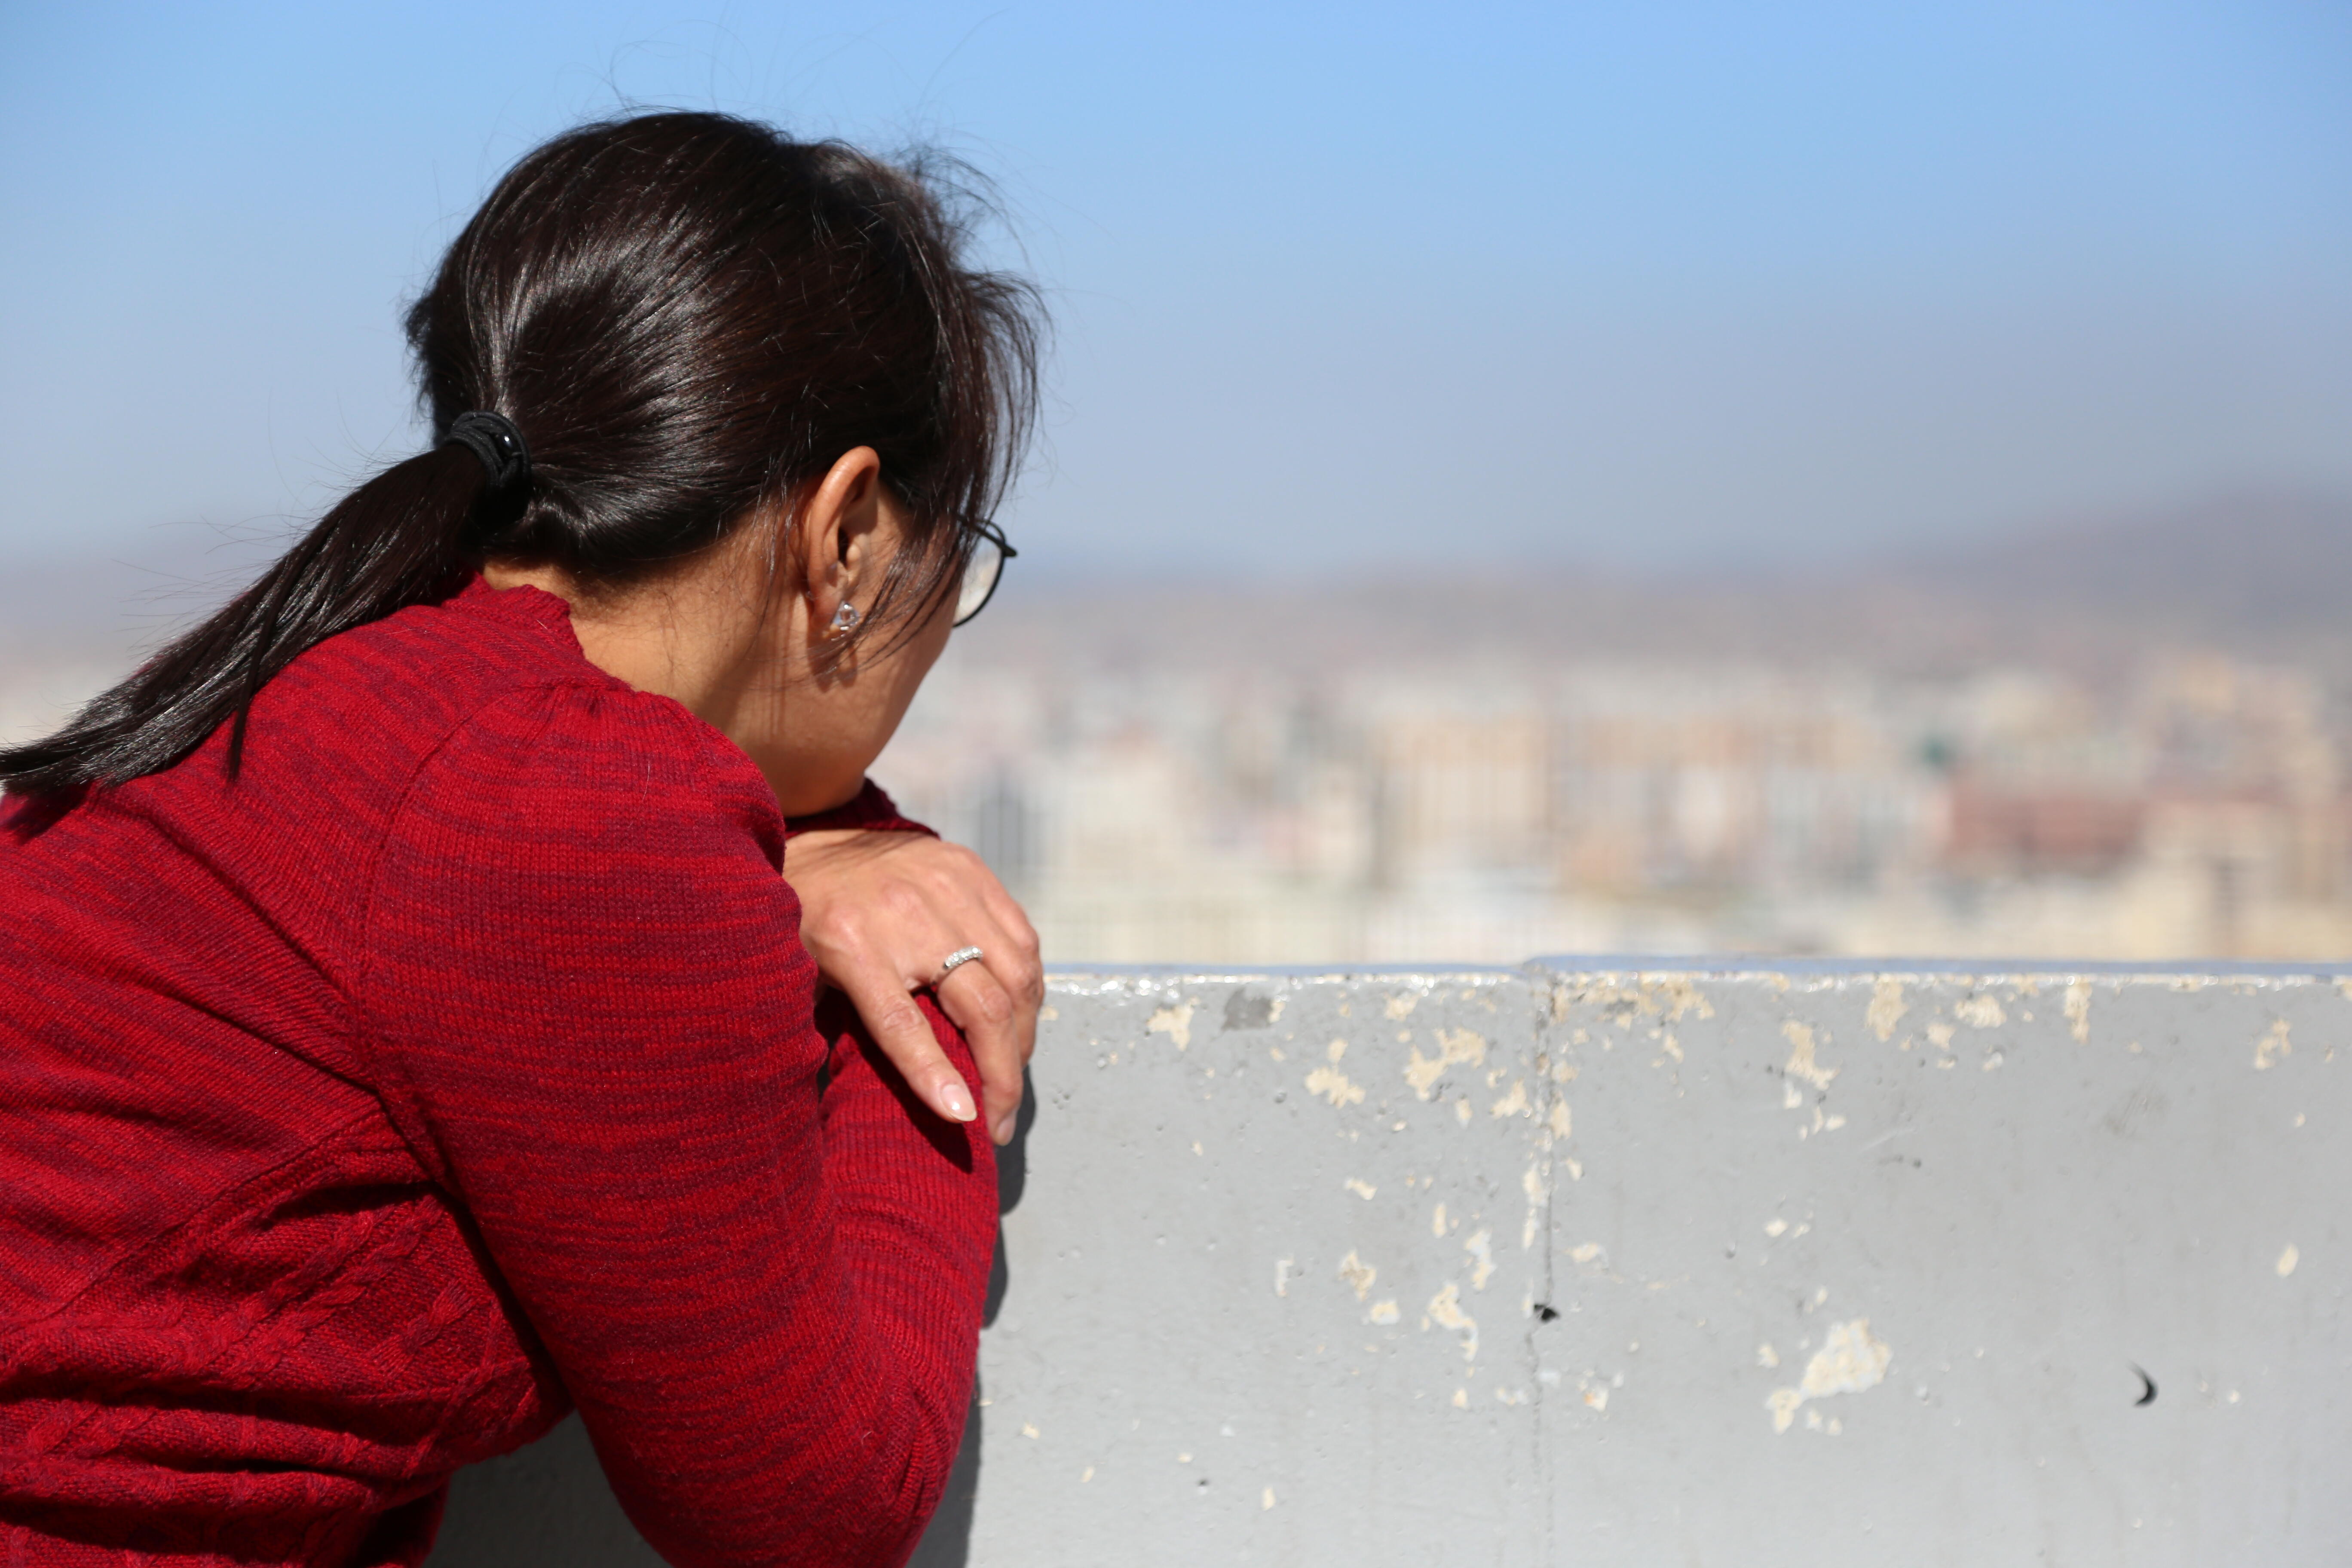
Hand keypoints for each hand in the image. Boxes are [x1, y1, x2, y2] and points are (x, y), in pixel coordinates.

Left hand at [782, 829, 1041, 1143]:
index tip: (968, 1119)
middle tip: (1000, 1119)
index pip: (902, 1024)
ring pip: (1016, 974)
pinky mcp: (971, 871)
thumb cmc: (806, 923)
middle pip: (980, 1004)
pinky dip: (1029, 987)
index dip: (936, 1076)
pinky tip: (1020, 1018)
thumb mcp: (802, 976)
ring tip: (1011, 1074)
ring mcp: (947, 887)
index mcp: (850, 944)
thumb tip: (887, 1083)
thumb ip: (840, 1027)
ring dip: (1023, 1036)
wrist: (819, 841)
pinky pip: (1022, 939)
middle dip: (1002, 1072)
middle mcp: (905, 914)